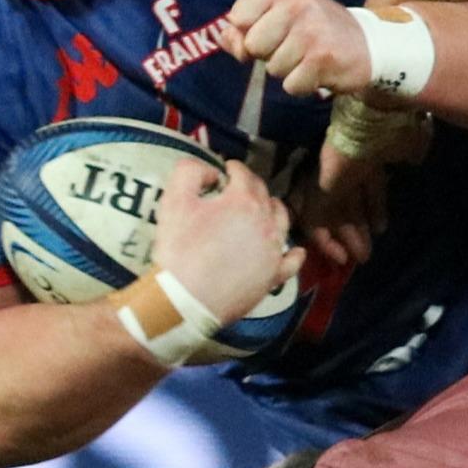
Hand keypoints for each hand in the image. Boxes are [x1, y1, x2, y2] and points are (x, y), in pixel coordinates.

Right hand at [150, 156, 304, 323]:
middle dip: (251, 187)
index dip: (233, 168)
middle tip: (237, 189)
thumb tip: (211, 172)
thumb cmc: (178, 249)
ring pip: (282, 221)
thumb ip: (191, 172)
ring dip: (274, 210)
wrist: (185, 299)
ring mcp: (273, 250)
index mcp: (244, 200)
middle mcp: (267, 222)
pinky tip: (292, 250)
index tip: (225, 171)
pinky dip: (293, 252)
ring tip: (264, 209)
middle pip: (264, 195)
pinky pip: (292, 261)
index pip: (244, 174)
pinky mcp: (274, 276)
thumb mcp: (174, 200)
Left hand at [227, 0, 371, 97]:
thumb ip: (245, 26)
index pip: (238, 17)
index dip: (247, 33)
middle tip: (294, 46)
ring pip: (271, 68)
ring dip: (288, 70)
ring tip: (309, 57)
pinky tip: (318, 70)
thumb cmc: (315, 29)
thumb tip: (223, 38)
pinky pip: (290, 85)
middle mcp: (296, 2)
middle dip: (268, 54)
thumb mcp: (280, 15)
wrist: (368, 44)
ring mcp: (311, 30)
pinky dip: (302, 84)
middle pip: (252, 45)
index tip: (270, 32)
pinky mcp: (322, 58)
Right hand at [296, 143, 390, 267]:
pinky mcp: (372, 166)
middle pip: (337, 215)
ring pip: (355, 206)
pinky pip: (373, 192)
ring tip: (371, 249)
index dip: (326, 242)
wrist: (361, 131)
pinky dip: (376, 209)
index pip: (314, 221)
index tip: (341, 260)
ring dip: (361, 228)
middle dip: (348, 238)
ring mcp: (351, 173)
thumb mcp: (317, 200)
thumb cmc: (335, 169)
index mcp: (312, 188)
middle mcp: (329, 182)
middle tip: (362, 259)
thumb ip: (315, 224)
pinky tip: (381, 228)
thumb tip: (327, 249)